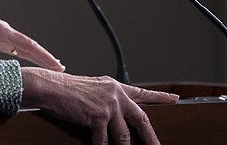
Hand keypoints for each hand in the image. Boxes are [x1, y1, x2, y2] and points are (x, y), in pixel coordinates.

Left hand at [0, 6, 64, 70]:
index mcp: (1, 31)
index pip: (28, 46)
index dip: (44, 57)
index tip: (58, 65)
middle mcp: (2, 30)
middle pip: (28, 46)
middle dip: (44, 57)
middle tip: (60, 68)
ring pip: (21, 47)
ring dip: (33, 56)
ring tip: (48, 65)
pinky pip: (11, 47)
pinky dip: (21, 54)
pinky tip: (26, 61)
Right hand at [21, 67, 178, 144]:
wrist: (51, 87)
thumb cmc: (66, 89)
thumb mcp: (93, 89)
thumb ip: (107, 99)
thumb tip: (117, 114)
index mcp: (114, 86)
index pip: (142, 92)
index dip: (160, 96)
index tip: (175, 99)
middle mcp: (115, 94)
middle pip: (141, 119)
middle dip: (151, 137)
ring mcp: (109, 106)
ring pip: (124, 135)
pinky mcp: (99, 116)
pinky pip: (104, 140)